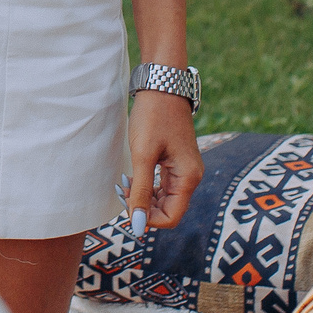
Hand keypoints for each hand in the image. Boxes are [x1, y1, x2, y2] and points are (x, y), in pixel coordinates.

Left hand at [125, 90, 201, 235]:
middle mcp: (190, 176)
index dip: (147, 218)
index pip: (170, 218)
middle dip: (142, 206)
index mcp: (188, 177)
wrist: (161, 85)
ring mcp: (184, 169)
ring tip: (124, 182)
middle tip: (122, 188)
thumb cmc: (153, 117)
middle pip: (167, 210)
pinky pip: (162, 186)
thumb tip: (137, 227)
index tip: (126, 202)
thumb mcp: (142, 155)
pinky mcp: (175, 162)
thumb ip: (140, 192)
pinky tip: (132, 176)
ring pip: (163, 199)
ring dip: (142, 197)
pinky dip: (145, 186)